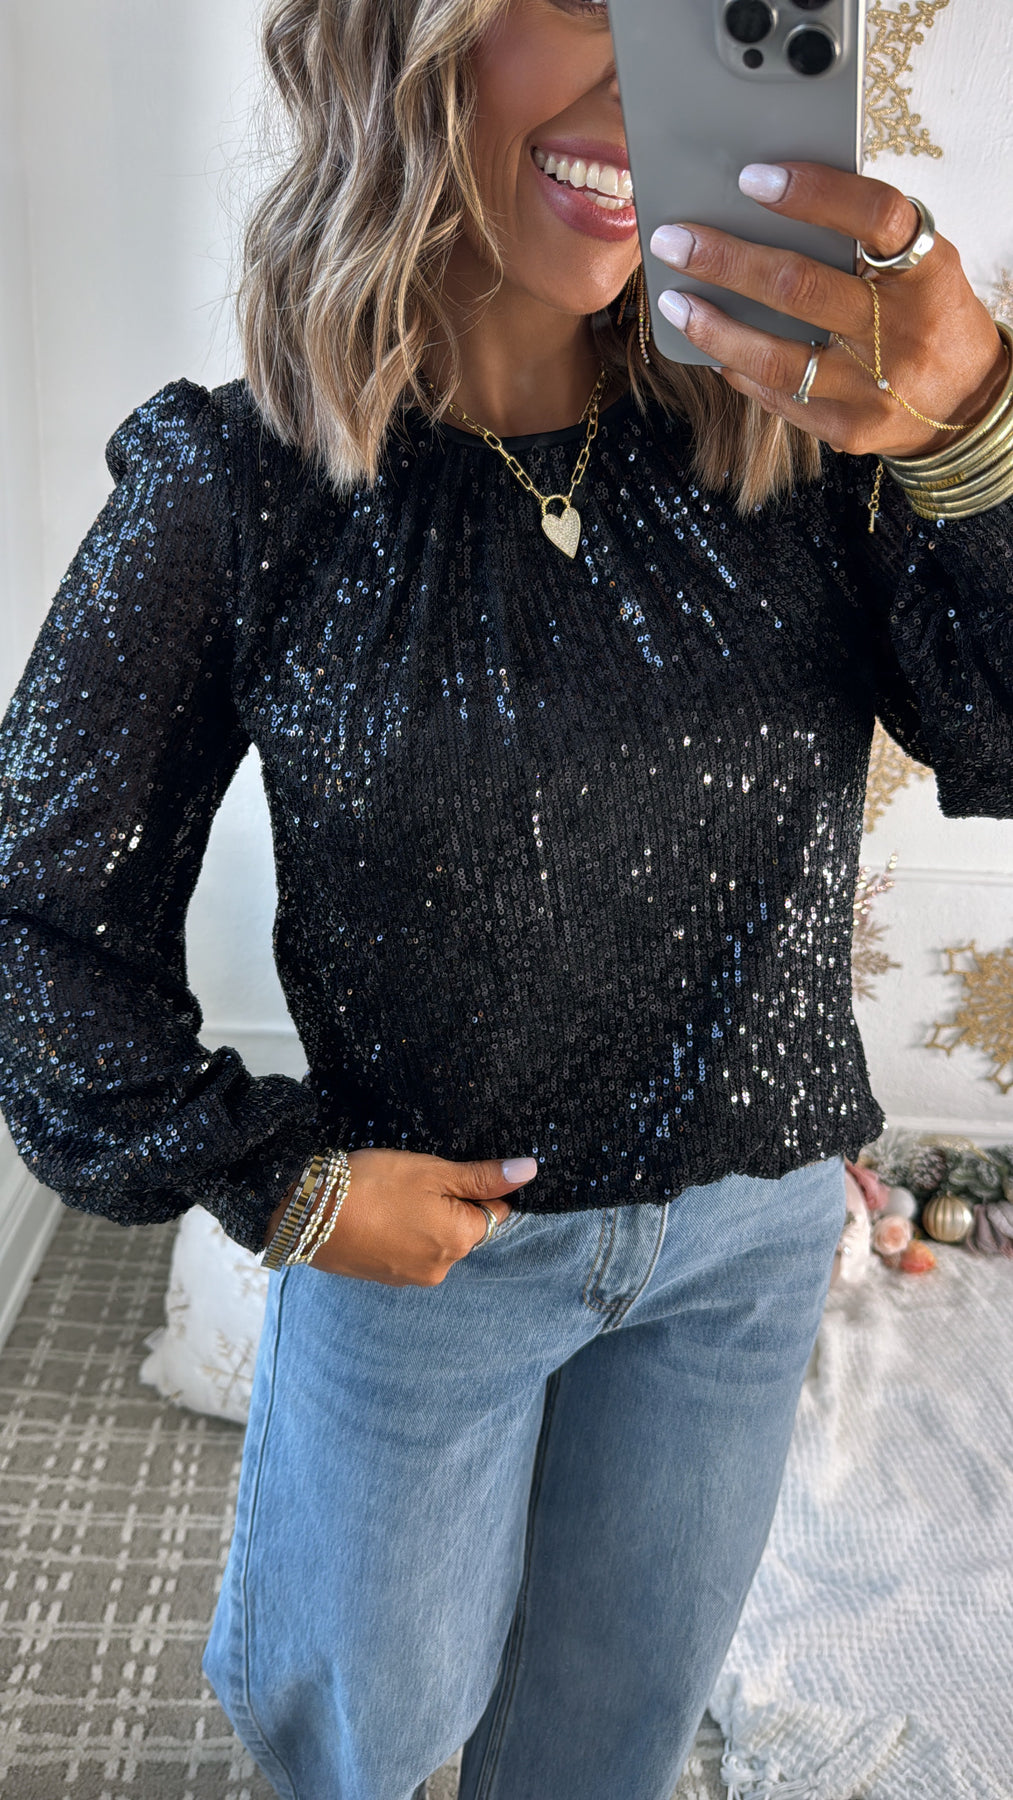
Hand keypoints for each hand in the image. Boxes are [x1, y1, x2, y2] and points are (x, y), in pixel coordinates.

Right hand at [295, 1147, 536, 1285]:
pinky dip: (397, 1234)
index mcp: (460, 1241)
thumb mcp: (433, 1171)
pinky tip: (376, 1215)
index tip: (444, 1174)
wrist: (307, 1212)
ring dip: (419, 1220)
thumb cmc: (374, 1185)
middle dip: (445, 1205)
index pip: (492, 1212)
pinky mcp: (382, 1278)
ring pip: (431, 1240)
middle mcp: (441, 1268)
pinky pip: (404, 1251)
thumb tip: (529, 1171)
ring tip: (389, 1197)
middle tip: (412, 1182)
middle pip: (461, 1229)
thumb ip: (483, 1176)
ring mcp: (409, 1277)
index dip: (473, 1187)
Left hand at [649, 161, 1007, 459]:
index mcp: (927, 272)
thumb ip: (865, 240)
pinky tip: (710, 347)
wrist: (966, 403)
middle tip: (675, 241)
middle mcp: (902, 331)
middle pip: (802, 288)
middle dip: (728, 260)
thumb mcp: (920, 267)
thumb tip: (772, 204)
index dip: (813, 192)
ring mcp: (874, 388)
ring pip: (778, 357)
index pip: (874, 216)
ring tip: (674, 301)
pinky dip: (739, 368)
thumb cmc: (929, 316)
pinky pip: (779, 396)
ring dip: (715, 327)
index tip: (754, 177)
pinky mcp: (849, 429)